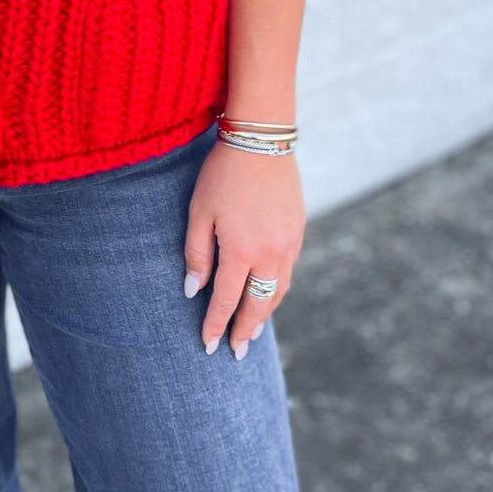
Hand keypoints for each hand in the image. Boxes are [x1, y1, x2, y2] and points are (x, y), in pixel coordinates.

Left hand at [183, 143, 304, 358]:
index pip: (227, 300)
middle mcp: (270, 253)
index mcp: (242, 250)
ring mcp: (289, 243)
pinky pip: (288, 270)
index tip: (208, 346)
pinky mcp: (298, 230)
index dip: (215, 325)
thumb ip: (197, 253)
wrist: (262, 139)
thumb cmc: (223, 173)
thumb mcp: (199, 211)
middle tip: (236, 352)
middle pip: (258, 305)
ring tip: (251, 330)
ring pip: (278, 291)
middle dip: (245, 331)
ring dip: (264, 314)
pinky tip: (267, 294)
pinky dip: (276, 289)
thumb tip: (194, 290)